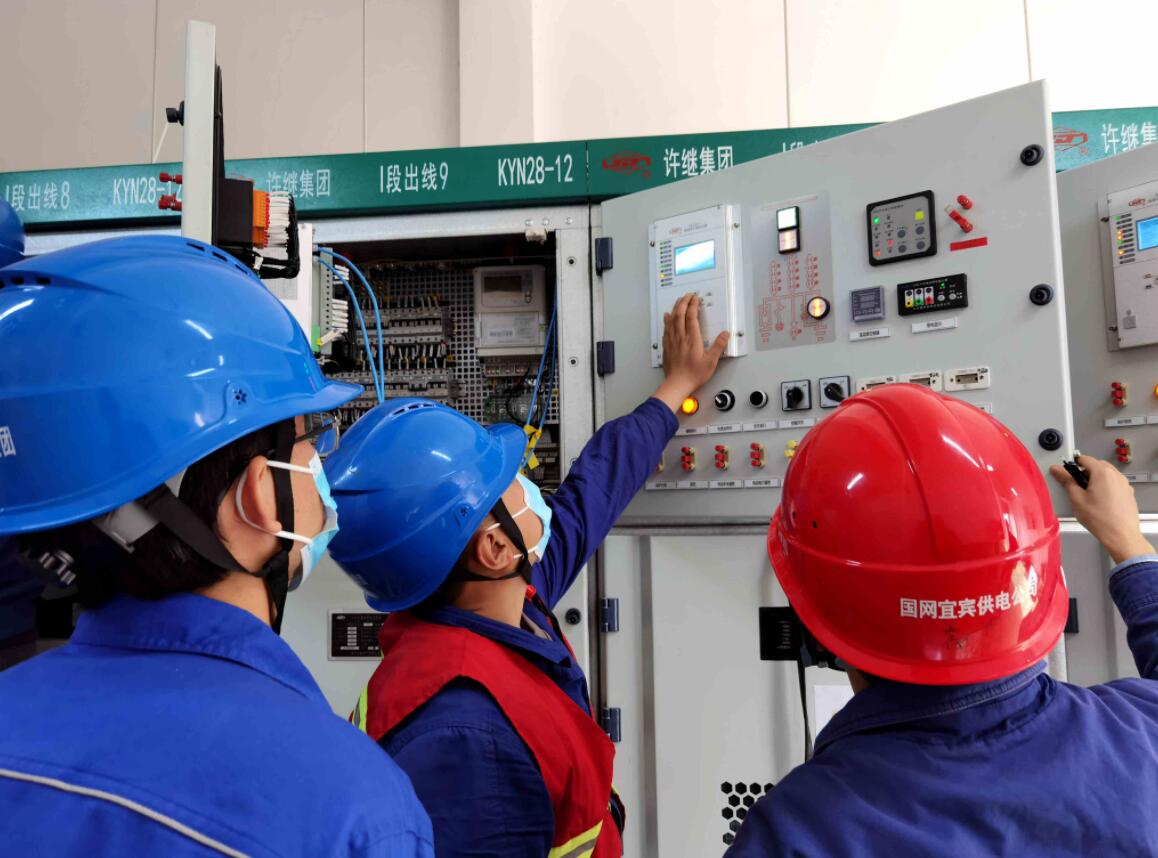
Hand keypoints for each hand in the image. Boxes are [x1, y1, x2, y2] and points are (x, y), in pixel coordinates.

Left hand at [652, 293, 729, 412]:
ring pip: (672, 320)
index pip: (692, 317)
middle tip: (688, 295)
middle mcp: (681, 337)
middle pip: (680, 314)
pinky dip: (667, 320)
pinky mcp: (668, 346)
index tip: (696, 299)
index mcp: (692, 339)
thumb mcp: (711, 361)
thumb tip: (725, 334)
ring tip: (679, 301)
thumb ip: (718, 346)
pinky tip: (667, 316)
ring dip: (675, 308)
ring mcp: (673, 341)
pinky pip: (666, 329)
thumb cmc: (693, 375)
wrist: (677, 384)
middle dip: (684, 302)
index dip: (693, 305)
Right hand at [1050, 455, 1154, 564]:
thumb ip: (1066, 481)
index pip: (1085, 459)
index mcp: (1102, 473)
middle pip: (1097, 465)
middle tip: (1076, 485)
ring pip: (1107, 474)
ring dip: (1096, 478)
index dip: (1073, 464)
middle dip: (1085, 471)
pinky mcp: (1128, 493)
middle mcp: (1116, 475)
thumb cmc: (1100, 519)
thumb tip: (1057, 470)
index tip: (1067, 472)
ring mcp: (1124, 484)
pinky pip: (1115, 483)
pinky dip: (1106, 486)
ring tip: (1088, 494)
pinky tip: (1100, 500)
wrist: (1120, 535)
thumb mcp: (1077, 499)